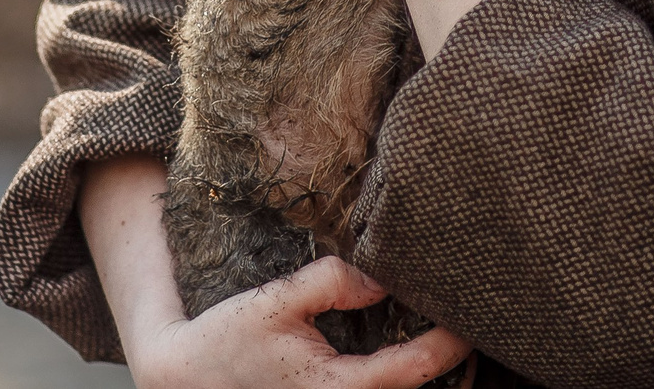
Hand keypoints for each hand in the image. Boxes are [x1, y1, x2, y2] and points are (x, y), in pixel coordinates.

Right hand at [121, 256, 472, 388]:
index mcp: (338, 388)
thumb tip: (384, 277)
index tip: (469, 316)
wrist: (185, 380)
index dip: (449, 343)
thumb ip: (333, 283)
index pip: (414, 370)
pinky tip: (406, 356)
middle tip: (468, 324)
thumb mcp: (276, 300)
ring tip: (446, 341)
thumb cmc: (227, 341)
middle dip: (449, 366)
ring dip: (424, 377)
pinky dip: (397, 380)